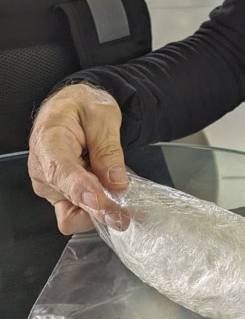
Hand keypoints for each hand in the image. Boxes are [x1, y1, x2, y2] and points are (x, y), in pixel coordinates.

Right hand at [28, 84, 129, 234]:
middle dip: (99, 207)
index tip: (100, 201)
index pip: (60, 171)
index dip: (80, 190)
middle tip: (127, 210)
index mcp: (49, 139)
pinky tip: (112, 197)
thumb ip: (109, 148)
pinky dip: (96, 210)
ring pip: (72, 213)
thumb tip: (117, 182)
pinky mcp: (59, 195)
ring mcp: (49, 185)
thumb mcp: (103, 115)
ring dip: (100, 210)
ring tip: (121, 195)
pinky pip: (76, 213)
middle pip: (67, 200)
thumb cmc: (82, 105)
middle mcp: (42, 168)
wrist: (72, 105)